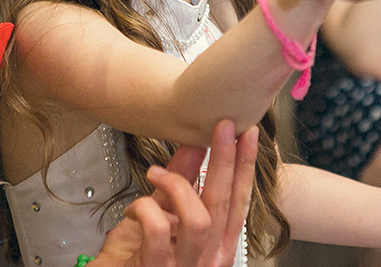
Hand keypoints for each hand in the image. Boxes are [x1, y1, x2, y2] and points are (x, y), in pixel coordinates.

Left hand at [93, 120, 257, 266]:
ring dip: (178, 186)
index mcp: (215, 246)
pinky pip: (159, 229)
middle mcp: (207, 258)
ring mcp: (186, 266)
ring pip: (198, 219)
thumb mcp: (163, 214)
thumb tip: (196, 146)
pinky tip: (133, 208)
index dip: (244, 167)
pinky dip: (144, 208)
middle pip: (223, 205)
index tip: (247, 136)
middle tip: (223, 127)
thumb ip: (182, 184)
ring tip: (156, 174)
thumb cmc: (138, 257)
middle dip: (225, 160)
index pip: (238, 202)